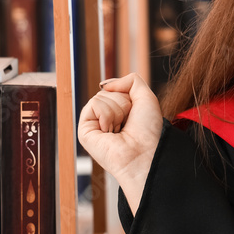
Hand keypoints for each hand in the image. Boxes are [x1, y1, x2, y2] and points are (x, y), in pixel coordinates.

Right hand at [78, 72, 162, 212]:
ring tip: (120, 129)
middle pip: (107, 92)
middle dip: (122, 103)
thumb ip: (130, 81)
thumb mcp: (146, 97)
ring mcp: (94, 125)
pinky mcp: (84, 131)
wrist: (145, 152)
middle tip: (127, 123)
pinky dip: (107, 115)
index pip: (115, 89)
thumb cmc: (149, 130)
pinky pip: (93, 104)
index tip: (135, 115)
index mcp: (119, 113)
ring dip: (116, 111)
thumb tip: (104, 84)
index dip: (129, 97)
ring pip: (100, 96)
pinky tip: (110, 131)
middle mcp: (105, 119)